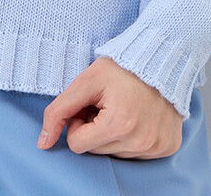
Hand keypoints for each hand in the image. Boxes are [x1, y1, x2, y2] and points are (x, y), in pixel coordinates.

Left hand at [37, 56, 182, 158]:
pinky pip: (138, 153)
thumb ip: (59, 110)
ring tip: (123, 106)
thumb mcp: (85, 81)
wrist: (161, 56)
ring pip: (115, 153)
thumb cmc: (121, 67)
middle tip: (107, 103)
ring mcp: (156, 147)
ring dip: (113, 133)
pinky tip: (139, 114)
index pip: (77, 144)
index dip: (78, 121)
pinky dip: (133, 136)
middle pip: (96, 150)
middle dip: (95, 128)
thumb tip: (42, 144)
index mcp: (118, 126)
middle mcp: (140, 142)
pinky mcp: (168, 146)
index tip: (90, 103)